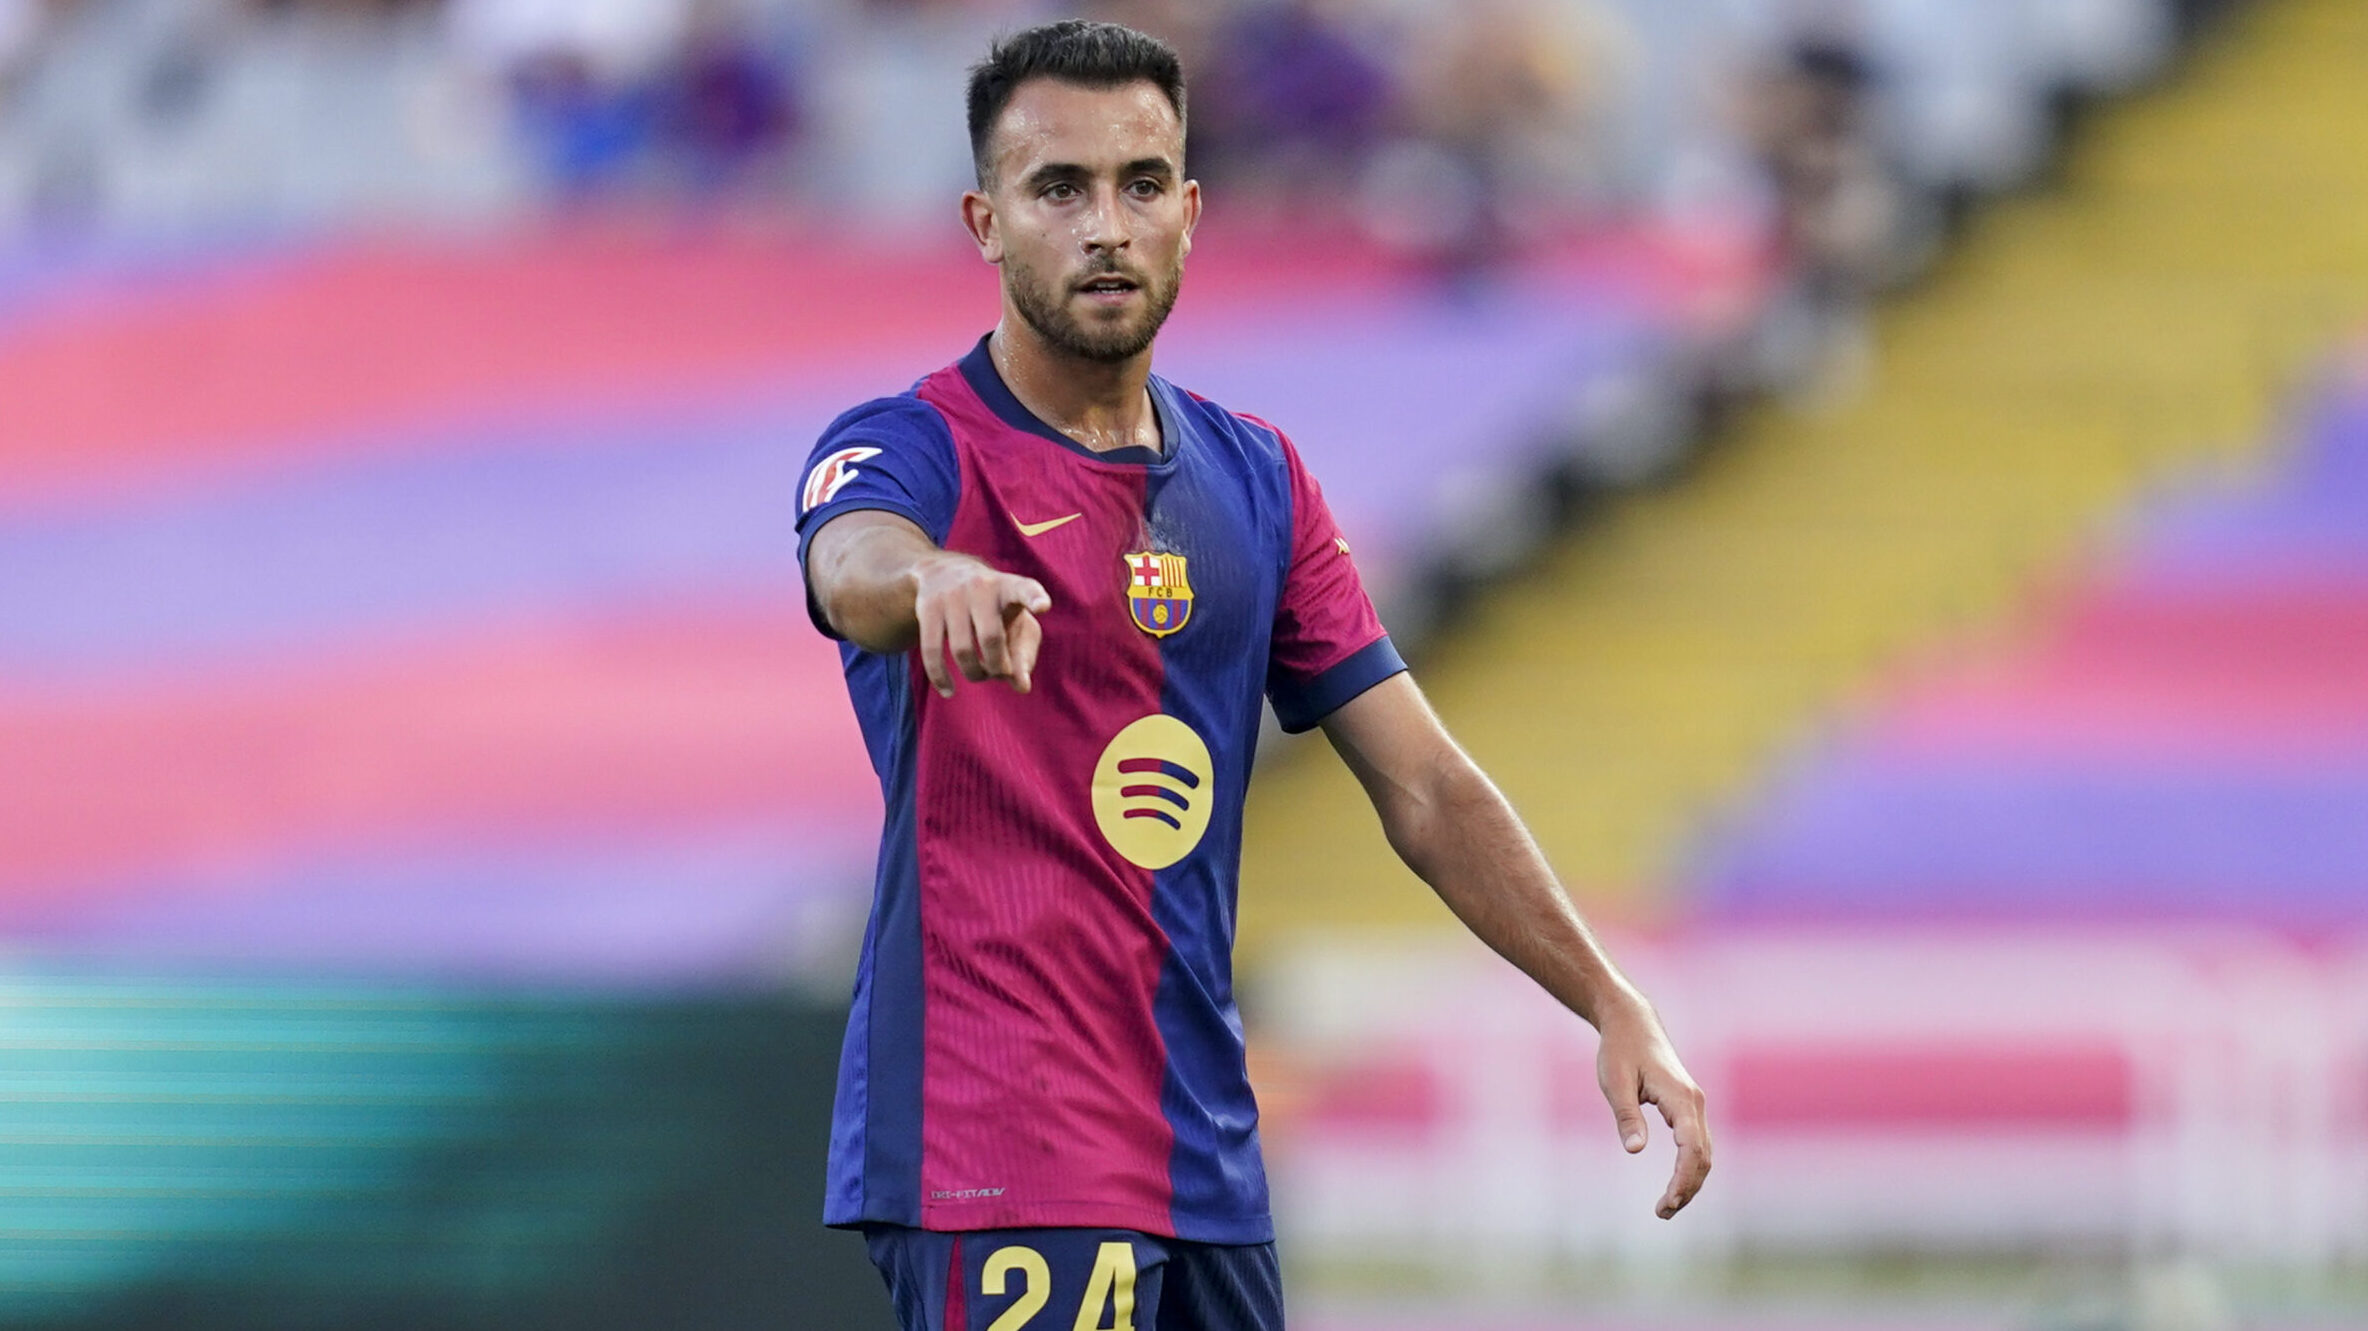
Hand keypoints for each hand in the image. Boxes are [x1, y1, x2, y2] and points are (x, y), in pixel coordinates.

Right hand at [913, 552, 1050, 696]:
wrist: (945, 572)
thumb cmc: (993, 609)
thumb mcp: (1015, 624)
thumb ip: (1023, 656)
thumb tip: (1022, 686)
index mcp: (1009, 587)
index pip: (1025, 590)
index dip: (1034, 598)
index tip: (1043, 606)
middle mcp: (981, 587)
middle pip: (991, 637)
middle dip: (998, 666)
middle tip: (1000, 672)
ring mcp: (952, 596)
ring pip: (962, 649)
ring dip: (974, 673)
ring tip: (980, 674)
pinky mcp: (928, 608)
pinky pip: (932, 651)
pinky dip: (940, 677)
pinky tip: (949, 691)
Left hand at [1596, 992, 1711, 1218]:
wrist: (1632, 1023)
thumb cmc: (1619, 1051)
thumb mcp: (1614, 1083)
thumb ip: (1627, 1116)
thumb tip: (1635, 1151)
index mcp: (1681, 1098)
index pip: (1691, 1149)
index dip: (1682, 1180)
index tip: (1666, 1203)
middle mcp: (1695, 1103)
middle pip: (1702, 1156)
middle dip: (1687, 1188)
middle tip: (1662, 1213)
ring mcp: (1695, 1104)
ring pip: (1703, 1152)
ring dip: (1690, 1181)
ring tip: (1666, 1207)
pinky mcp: (1688, 1106)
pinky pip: (1697, 1143)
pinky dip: (1690, 1167)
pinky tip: (1676, 1183)